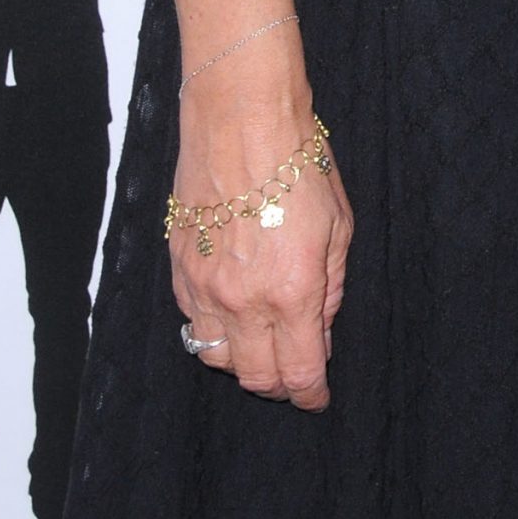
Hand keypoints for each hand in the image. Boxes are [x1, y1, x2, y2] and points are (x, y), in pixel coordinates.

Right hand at [170, 103, 351, 409]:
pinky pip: (193, 323)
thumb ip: (331, 285)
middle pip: (255, 377)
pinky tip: (233, 314)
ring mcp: (204, 288)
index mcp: (292, 292)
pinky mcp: (179, 270)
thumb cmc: (298, 163)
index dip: (310, 394)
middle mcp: (244, 301)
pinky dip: (214, 331)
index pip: (298, 372)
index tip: (317, 398)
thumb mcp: (339, 225)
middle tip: (295, 371)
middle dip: (279, 383)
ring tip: (264, 344)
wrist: (241, 120)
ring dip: (243, 361)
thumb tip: (323, 328)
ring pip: (217, 358)